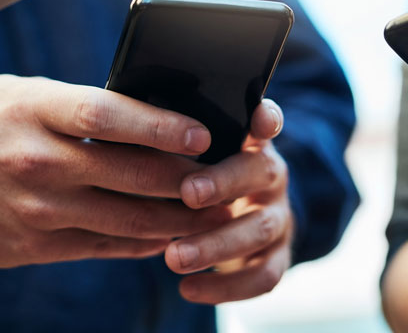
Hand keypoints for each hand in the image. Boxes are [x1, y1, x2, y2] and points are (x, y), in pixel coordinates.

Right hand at [0, 75, 228, 267]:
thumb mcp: (21, 93)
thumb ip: (80, 103)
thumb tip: (151, 112)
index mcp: (35, 109)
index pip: (109, 114)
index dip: (162, 125)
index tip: (205, 132)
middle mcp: (37, 160)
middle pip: (132, 173)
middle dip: (189, 179)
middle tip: (229, 176)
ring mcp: (34, 209)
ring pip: (127, 217)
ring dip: (179, 218)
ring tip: (217, 212)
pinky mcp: (30, 246)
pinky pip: (103, 246)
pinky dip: (143, 241)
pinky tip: (170, 234)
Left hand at [165, 100, 292, 303]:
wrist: (236, 220)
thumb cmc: (200, 178)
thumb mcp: (195, 155)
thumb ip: (177, 142)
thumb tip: (128, 128)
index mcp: (251, 143)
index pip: (267, 122)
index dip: (266, 119)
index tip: (257, 120)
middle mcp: (272, 176)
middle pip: (262, 172)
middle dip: (224, 183)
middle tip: (188, 192)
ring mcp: (278, 217)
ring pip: (259, 229)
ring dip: (217, 244)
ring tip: (174, 258)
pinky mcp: (277, 256)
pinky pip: (262, 275)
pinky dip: (226, 288)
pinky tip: (188, 289)